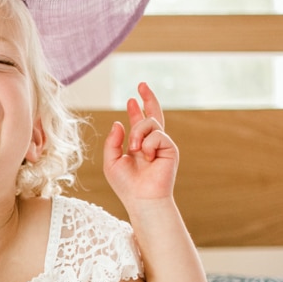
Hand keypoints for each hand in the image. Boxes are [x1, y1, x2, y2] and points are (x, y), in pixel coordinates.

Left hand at [102, 82, 177, 203]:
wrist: (141, 198)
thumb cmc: (126, 185)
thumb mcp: (111, 161)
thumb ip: (113, 142)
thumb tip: (119, 122)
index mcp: (137, 145)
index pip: (138, 123)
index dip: (136, 110)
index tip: (131, 99)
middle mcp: (151, 143)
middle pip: (153, 114)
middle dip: (148, 98)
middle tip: (141, 84)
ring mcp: (162, 144)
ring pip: (150, 122)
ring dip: (137, 133)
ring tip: (133, 150)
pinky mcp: (171, 148)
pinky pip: (157, 134)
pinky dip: (147, 144)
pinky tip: (147, 157)